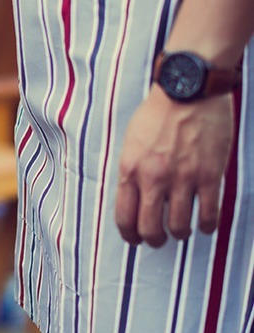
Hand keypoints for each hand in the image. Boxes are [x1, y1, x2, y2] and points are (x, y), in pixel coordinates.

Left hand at [114, 88, 233, 246]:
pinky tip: (205, 225)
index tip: (136, 239)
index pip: (124, 217)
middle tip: (159, 240)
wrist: (188, 91)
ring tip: (182, 230)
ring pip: (180, 226)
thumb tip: (134, 197)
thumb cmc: (157, 113)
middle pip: (150, 228)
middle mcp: (154, 178)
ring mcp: (183, 178)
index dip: (130, 235)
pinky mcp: (209, 175)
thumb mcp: (131, 142)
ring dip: (180, 234)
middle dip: (154, 240)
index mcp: (130, 169)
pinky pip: (208, 214)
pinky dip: (207, 225)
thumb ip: (132, 170)